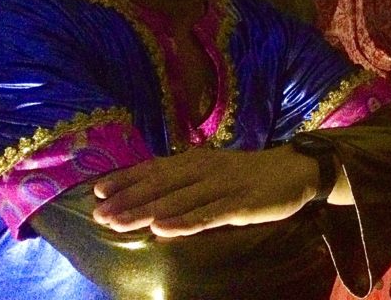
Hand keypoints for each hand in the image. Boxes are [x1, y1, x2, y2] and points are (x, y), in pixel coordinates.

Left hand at [92, 145, 316, 236]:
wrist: (294, 170)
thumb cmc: (248, 174)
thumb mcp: (213, 170)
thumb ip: (185, 179)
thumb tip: (149, 191)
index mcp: (196, 160)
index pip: (155, 168)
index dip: (126, 179)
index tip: (97, 191)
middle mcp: (205, 170)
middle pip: (160, 185)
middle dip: (127, 200)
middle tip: (99, 214)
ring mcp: (222, 186)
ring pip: (178, 200)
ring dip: (146, 212)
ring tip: (119, 223)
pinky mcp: (240, 204)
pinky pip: (207, 215)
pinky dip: (184, 222)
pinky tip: (163, 230)